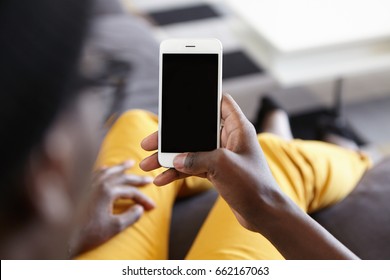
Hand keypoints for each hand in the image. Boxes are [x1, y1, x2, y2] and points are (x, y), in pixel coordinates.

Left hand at [70, 160, 154, 255]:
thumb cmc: (90, 234)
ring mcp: (88, 186)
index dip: (144, 199)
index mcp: (107, 192)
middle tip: (148, 179)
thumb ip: (130, 216)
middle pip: (122, 178)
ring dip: (120, 167)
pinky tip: (105, 168)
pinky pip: (94, 174)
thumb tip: (139, 208)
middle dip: (137, 179)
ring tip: (129, 163)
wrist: (65, 239)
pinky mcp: (82, 190)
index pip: (131, 191)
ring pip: (108, 171)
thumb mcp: (115, 227)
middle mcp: (98, 185)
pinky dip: (103, 170)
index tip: (152, 207)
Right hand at [140, 94, 283, 232]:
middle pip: (195, 130)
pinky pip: (193, 167)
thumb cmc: (253, 185)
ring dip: (169, 158)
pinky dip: (178, 173)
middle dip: (171, 137)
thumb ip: (196, 158)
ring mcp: (221, 156)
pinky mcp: (216, 171)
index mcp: (237, 128)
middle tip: (149, 142)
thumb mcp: (223, 165)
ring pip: (190, 151)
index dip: (204, 98)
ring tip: (147, 164)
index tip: (181, 100)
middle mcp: (228, 139)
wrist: (263, 213)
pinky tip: (162, 179)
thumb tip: (176, 159)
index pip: (221, 102)